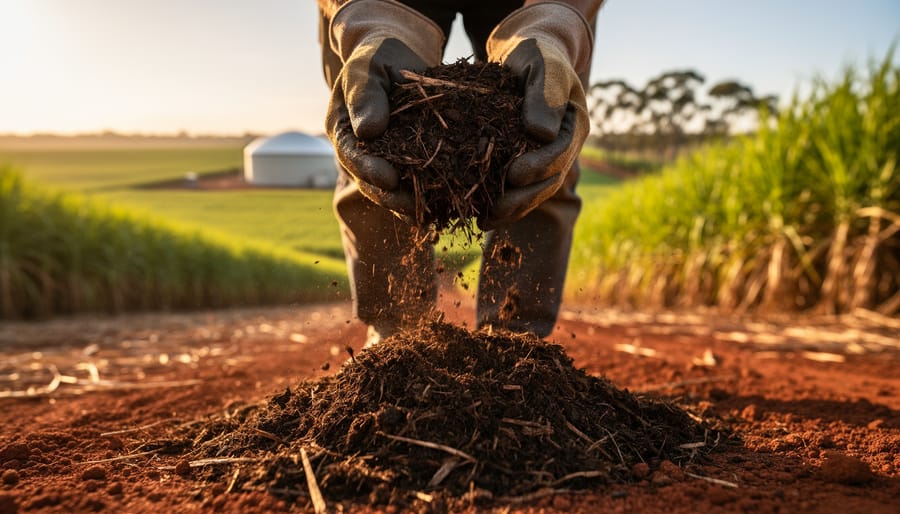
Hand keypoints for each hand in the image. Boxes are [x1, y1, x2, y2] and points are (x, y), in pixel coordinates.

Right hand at [325, 0, 443, 216]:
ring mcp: (385, 160)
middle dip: (393, 198)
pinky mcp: (409, 161)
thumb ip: (365, 96)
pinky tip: (451, 203)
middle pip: (373, 184)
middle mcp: (361, 153)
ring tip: (435, 214)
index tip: (389, 180)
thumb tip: (368, 130)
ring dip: (414, 204)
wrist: (399, 55)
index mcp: (344, 132)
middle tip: (415, 208)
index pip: (352, 157)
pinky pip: (418, 183)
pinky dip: (432, 194)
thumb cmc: (378, 56)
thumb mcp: (368, 68)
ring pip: (396, 190)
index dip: (369, 171)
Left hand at [483, 3, 592, 227]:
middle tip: (493, 212)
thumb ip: (544, 94)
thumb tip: (542, 133)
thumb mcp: (542, 65)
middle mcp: (563, 148)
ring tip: (482, 222)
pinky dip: (499, 200)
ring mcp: (545, 158)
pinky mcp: (525, 162)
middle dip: (521, 199)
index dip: (538, 167)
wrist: (525, 56)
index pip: (559, 153)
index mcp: (573, 126)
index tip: (513, 175)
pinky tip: (476, 212)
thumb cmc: (536, 55)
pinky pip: (516, 188)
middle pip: (547, 182)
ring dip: (509, 209)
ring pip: (532, 191)